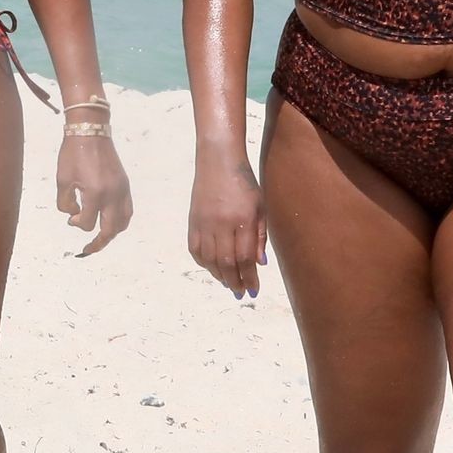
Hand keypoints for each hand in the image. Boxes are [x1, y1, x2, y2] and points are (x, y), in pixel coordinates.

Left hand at [56, 133, 131, 254]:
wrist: (90, 131)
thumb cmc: (72, 154)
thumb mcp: (62, 180)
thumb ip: (65, 203)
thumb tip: (74, 215)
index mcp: (95, 194)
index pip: (88, 223)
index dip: (77, 224)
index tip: (70, 218)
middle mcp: (112, 195)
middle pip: (109, 230)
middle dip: (98, 243)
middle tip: (88, 249)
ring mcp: (122, 190)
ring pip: (122, 222)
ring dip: (112, 233)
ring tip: (101, 239)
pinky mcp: (125, 185)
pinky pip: (127, 210)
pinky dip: (120, 221)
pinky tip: (111, 222)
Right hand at [188, 151, 265, 296]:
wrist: (218, 161)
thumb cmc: (244, 182)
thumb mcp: (260, 206)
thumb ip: (260, 236)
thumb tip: (260, 263)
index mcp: (242, 219)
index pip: (245, 257)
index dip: (249, 277)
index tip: (254, 290)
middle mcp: (221, 224)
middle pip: (226, 262)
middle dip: (235, 281)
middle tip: (241, 292)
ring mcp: (204, 223)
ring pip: (210, 259)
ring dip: (219, 275)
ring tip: (229, 283)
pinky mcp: (192, 221)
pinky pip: (196, 250)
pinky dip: (204, 263)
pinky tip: (213, 268)